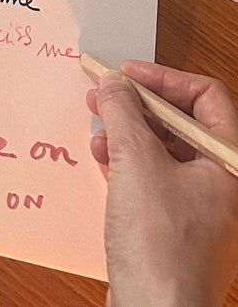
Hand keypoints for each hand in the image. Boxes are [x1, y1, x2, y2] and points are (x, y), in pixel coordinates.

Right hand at [87, 59, 237, 306]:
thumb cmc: (162, 249)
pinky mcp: (180, 235)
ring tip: (99, 127)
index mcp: (231, 164)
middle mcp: (225, 187)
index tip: (128, 74)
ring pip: (168, 156)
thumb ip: (123, 112)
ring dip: (130, 135)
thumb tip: (114, 84)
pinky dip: (131, 168)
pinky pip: (158, 185)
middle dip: (140, 106)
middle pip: (185, 126)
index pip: (206, 97)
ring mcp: (205, 213)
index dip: (163, 79)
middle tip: (106, 95)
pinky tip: (104, 161)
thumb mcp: (136, 160)